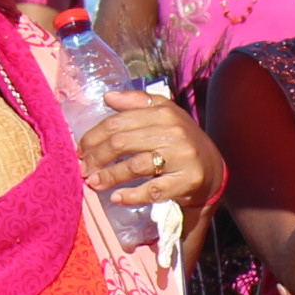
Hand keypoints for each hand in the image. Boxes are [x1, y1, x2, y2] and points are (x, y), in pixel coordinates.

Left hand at [80, 91, 225, 210]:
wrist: (213, 169)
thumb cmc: (180, 141)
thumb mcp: (164, 115)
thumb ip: (137, 103)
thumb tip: (108, 97)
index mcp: (164, 113)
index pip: (118, 122)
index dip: (94, 136)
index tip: (81, 149)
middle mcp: (174, 132)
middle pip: (122, 143)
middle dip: (97, 157)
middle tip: (85, 168)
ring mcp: (182, 157)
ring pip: (135, 166)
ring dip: (109, 176)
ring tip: (94, 183)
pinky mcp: (187, 181)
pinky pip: (153, 190)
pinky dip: (132, 196)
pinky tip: (118, 197)